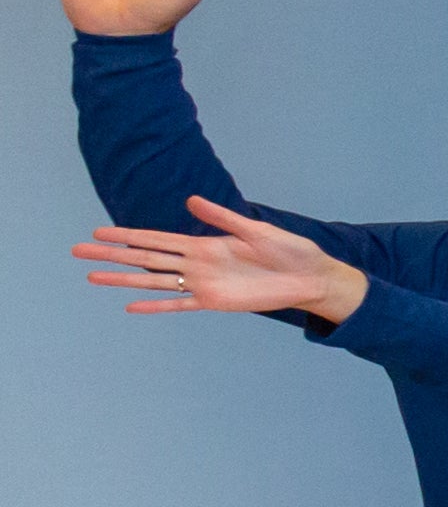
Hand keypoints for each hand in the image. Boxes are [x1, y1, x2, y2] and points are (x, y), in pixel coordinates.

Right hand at [74, 195, 365, 322]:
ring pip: (154, 280)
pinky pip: (180, 304)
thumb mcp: (257, 230)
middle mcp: (197, 263)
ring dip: (123, 280)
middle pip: (145, 258)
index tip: (98, 232)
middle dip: (112, 255)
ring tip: (92, 278)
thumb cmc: (290, 250)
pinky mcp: (216, 302)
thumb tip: (189, 201)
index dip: (127, 235)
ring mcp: (203, 284)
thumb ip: (223, 218)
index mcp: (204, 243)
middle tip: (77, 252)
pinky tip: (131, 306)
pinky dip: (156, 305)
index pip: (156, 238)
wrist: (312, 278)